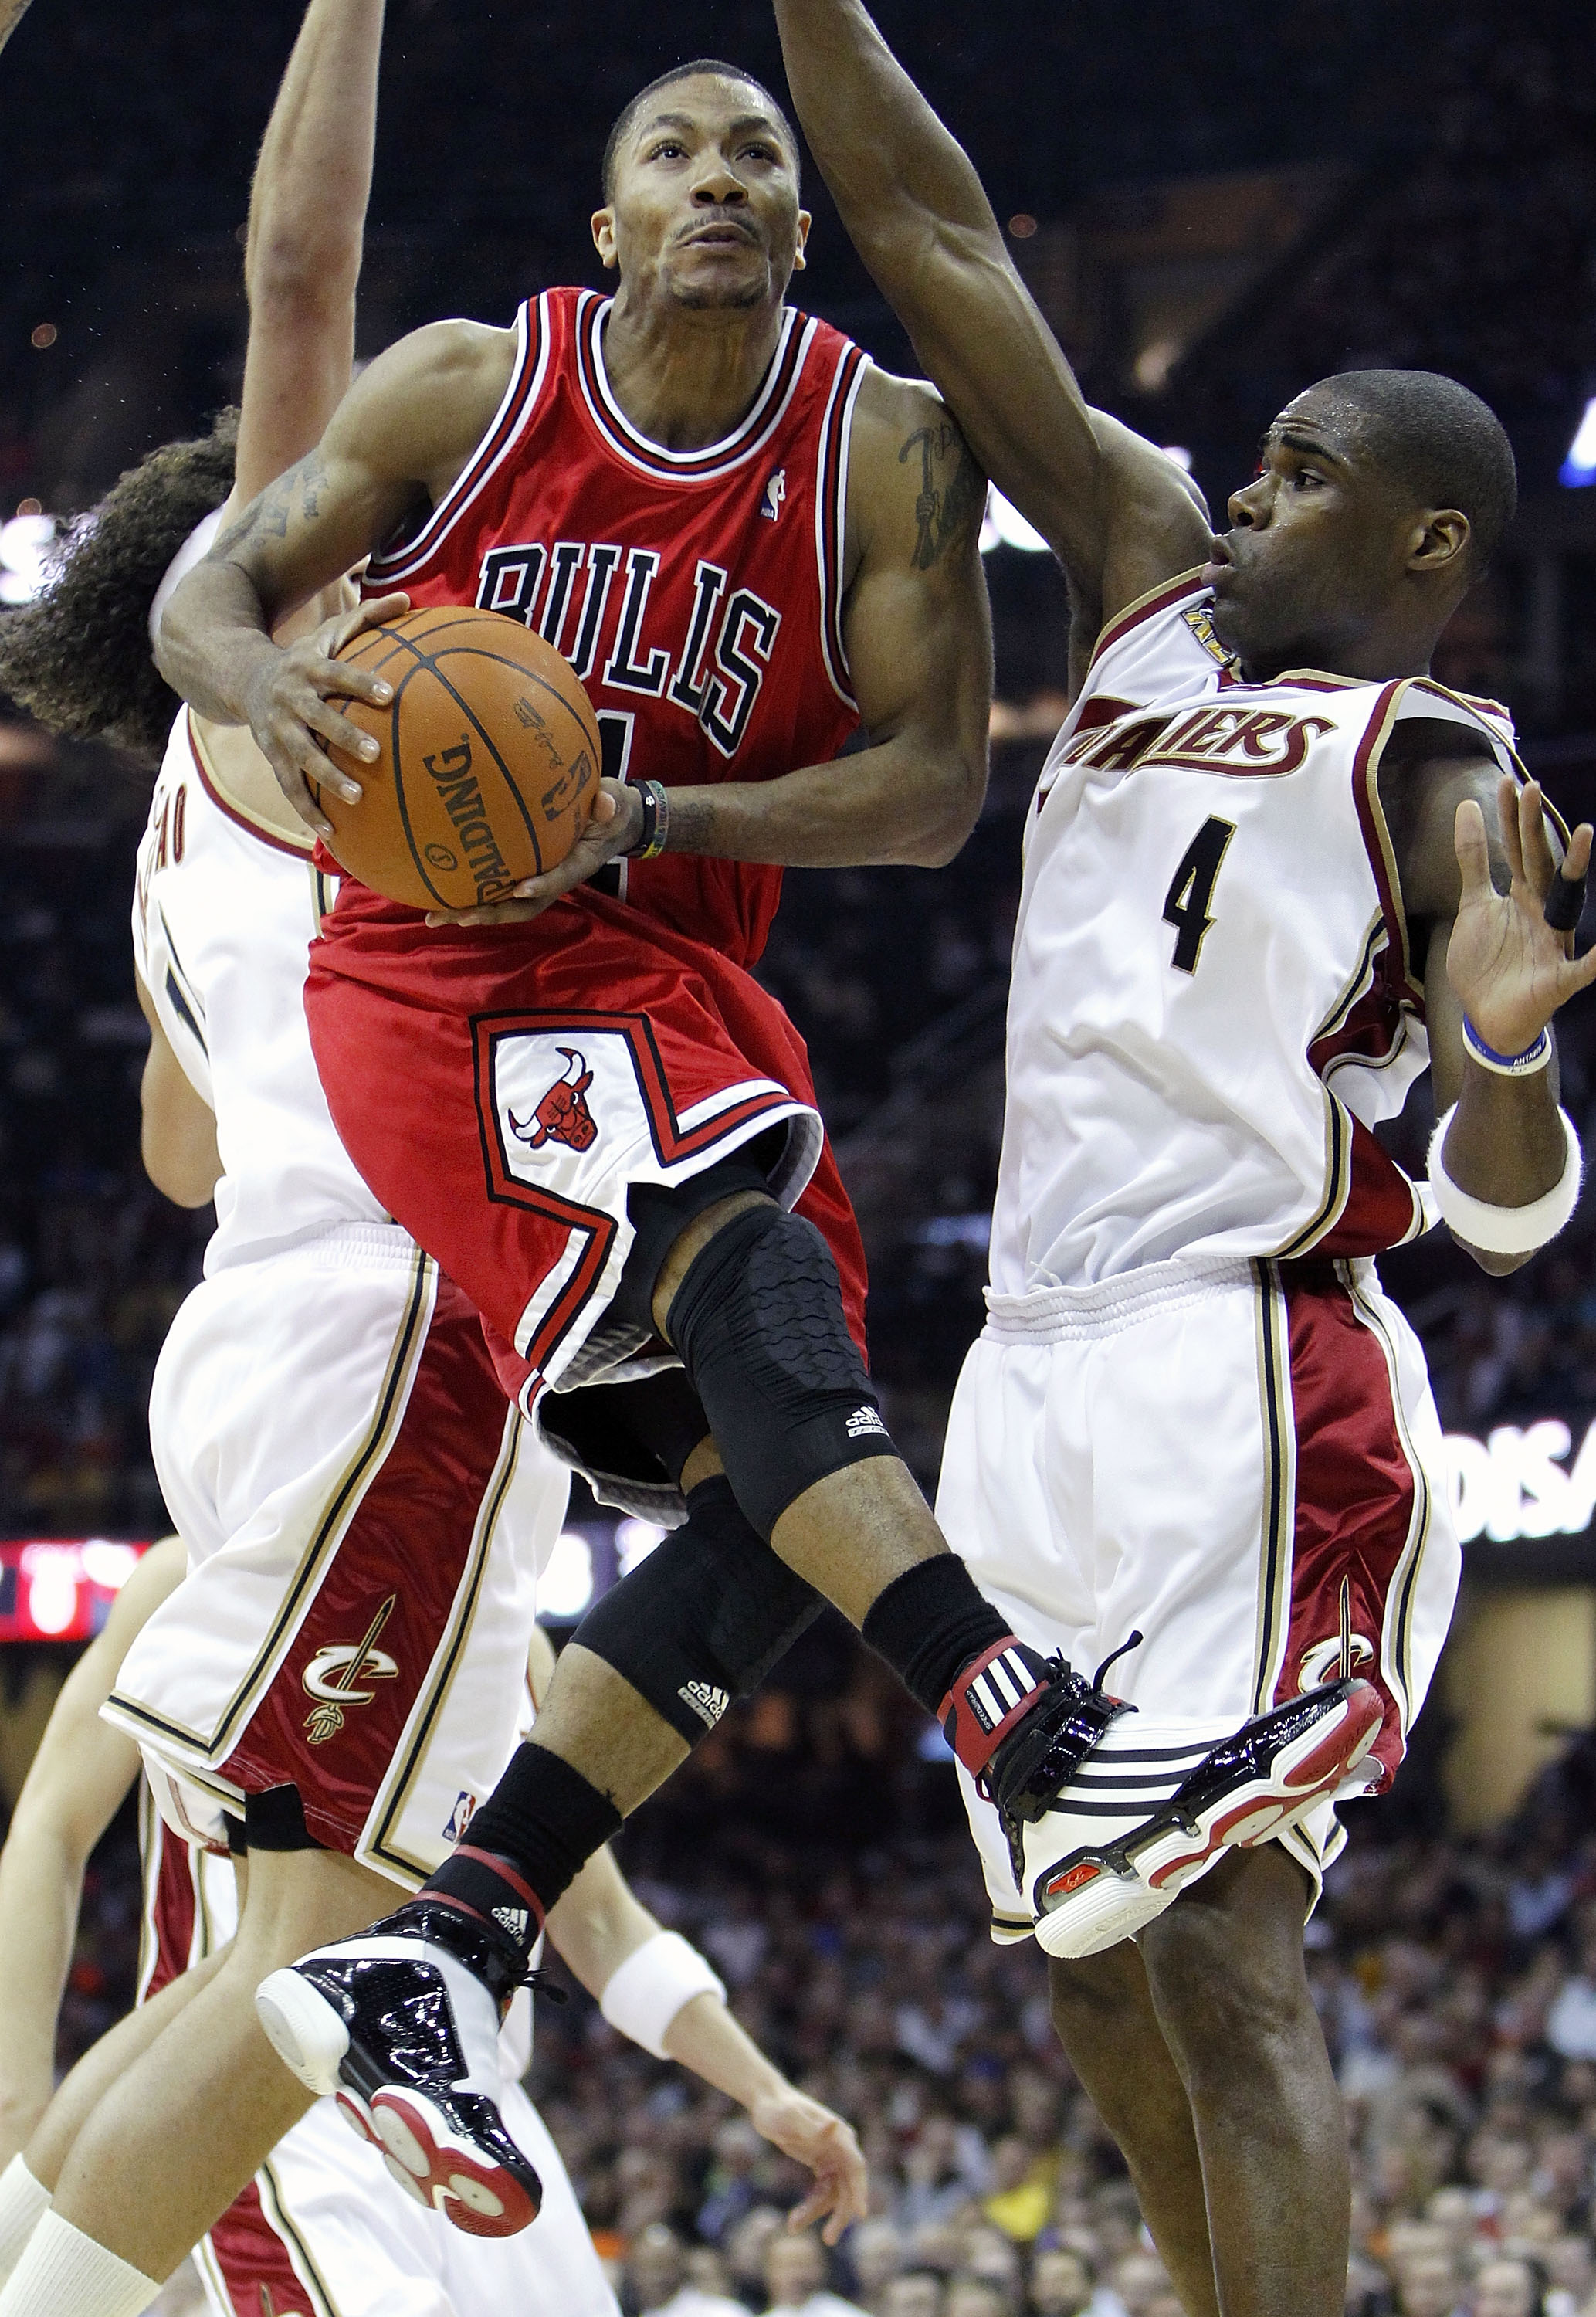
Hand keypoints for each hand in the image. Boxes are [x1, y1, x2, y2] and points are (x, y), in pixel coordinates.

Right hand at [242, 591, 409, 836]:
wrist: (243, 677)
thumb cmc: (303, 658)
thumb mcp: (327, 632)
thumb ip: (367, 618)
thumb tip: (408, 599)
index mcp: (308, 668)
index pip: (337, 673)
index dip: (360, 682)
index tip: (389, 694)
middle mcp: (291, 699)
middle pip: (317, 718)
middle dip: (343, 735)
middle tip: (375, 753)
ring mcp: (277, 730)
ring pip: (301, 757)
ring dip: (327, 778)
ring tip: (357, 797)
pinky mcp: (271, 756)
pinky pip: (289, 787)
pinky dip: (308, 810)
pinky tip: (331, 832)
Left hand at [423, 779, 643, 926]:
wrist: (610, 824)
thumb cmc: (608, 811)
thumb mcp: (614, 802)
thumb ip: (609, 802)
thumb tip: (607, 801)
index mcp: (577, 865)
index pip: (558, 880)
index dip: (540, 886)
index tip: (517, 889)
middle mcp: (554, 880)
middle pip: (521, 907)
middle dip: (491, 914)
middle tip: (459, 917)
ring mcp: (537, 882)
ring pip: (504, 905)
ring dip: (470, 913)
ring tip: (434, 917)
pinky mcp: (523, 875)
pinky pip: (495, 890)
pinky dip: (469, 896)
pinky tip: (436, 893)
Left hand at [746, 2084, 868, 2247]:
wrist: (765, 2101)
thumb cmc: (777, 2108)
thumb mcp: (789, 2118)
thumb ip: (810, 2125)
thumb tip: (834, 2126)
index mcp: (839, 2135)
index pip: (856, 2167)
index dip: (859, 2191)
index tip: (860, 2215)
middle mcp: (840, 2147)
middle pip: (848, 2186)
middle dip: (839, 2213)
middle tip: (829, 2240)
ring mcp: (831, 2156)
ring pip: (833, 2193)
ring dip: (817, 2212)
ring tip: (794, 2225)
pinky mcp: (820, 2163)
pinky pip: (821, 2191)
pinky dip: (810, 2206)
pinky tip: (794, 2219)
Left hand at [1448, 775, 1595, 1054]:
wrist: (1489, 1017)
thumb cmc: (1488, 961)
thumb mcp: (1475, 905)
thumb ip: (1474, 860)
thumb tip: (1470, 807)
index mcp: (1522, 896)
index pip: (1519, 850)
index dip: (1513, 818)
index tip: (1511, 781)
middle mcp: (1542, 912)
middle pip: (1539, 863)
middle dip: (1534, 827)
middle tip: (1532, 787)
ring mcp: (1552, 943)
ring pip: (1567, 901)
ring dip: (1573, 868)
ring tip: (1585, 834)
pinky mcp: (1559, 979)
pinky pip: (1584, 968)